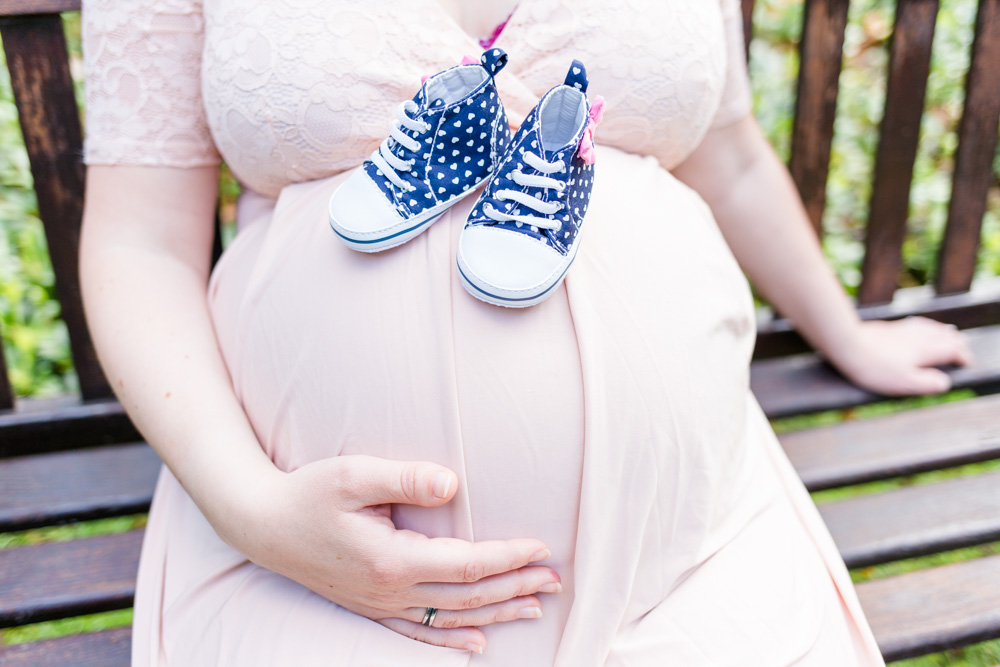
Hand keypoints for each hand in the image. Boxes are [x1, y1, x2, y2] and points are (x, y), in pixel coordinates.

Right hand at [226, 455, 558, 653]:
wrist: (261, 524)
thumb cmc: (307, 493)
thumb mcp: (352, 475)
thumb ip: (405, 478)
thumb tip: (453, 484)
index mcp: (392, 560)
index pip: (467, 565)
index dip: (508, 558)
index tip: (541, 548)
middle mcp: (389, 591)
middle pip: (468, 597)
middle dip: (516, 587)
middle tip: (555, 580)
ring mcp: (379, 605)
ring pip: (451, 618)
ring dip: (497, 613)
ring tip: (535, 607)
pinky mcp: (369, 607)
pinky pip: (418, 632)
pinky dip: (451, 639)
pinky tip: (476, 643)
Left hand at [827, 316, 973, 395]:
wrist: (847, 344)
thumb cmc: (875, 367)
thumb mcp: (905, 383)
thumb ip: (928, 383)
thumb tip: (944, 382)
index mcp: (925, 350)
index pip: (952, 349)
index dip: (962, 356)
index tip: (966, 363)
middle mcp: (917, 336)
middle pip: (943, 336)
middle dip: (955, 342)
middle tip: (962, 347)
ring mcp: (902, 329)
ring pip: (929, 327)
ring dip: (941, 332)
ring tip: (947, 334)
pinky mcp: (887, 327)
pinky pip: (914, 324)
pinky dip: (924, 326)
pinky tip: (917, 327)